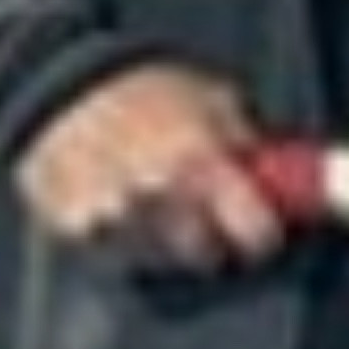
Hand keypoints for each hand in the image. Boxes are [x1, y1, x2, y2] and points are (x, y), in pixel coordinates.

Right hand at [13, 59, 287, 275]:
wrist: (62, 86)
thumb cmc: (148, 88)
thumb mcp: (212, 98)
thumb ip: (245, 143)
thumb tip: (286, 178)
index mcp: (201, 162)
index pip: (256, 234)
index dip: (264, 235)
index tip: (261, 229)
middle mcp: (161, 198)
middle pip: (208, 258)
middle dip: (213, 239)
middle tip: (205, 214)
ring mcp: (117, 220)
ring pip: (162, 262)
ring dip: (166, 242)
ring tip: (157, 202)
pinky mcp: (79, 234)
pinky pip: (118, 258)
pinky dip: (125, 241)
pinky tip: (121, 206)